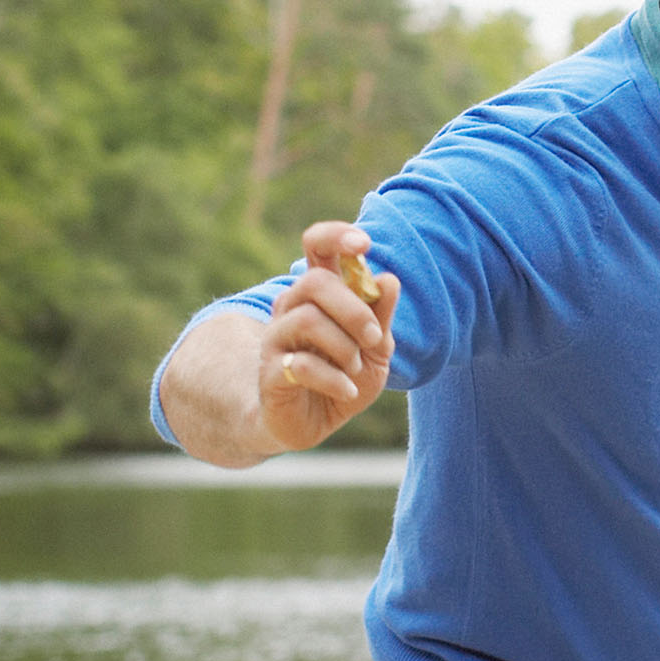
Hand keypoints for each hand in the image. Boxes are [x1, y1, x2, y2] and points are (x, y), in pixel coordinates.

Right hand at [257, 220, 397, 450]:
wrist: (312, 424)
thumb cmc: (344, 377)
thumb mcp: (375, 349)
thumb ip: (382, 316)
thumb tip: (389, 279)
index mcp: (319, 294)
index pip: (317, 245)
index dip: (336, 236)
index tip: (364, 244)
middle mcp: (292, 308)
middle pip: (314, 282)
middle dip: (354, 310)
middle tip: (374, 338)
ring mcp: (276, 339)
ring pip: (307, 319)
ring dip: (344, 347)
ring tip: (355, 370)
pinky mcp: (271, 372)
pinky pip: (302, 364)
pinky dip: (335, 379)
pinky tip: (347, 391)